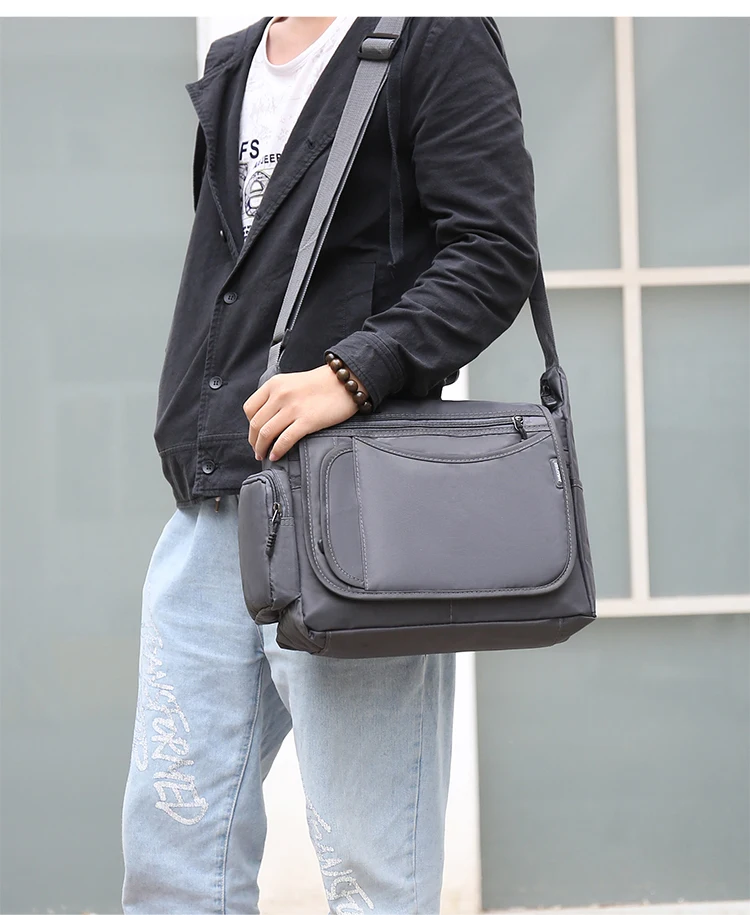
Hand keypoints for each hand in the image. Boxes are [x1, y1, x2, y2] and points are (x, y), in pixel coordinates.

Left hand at [243, 364, 368, 461]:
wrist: (345, 382)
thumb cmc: (322, 383)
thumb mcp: (292, 381)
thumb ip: (277, 395)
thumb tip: (266, 417)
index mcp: (274, 384)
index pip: (250, 408)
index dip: (250, 425)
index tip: (254, 434)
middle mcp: (280, 395)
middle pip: (256, 424)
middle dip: (254, 441)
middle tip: (257, 449)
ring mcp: (293, 408)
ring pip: (266, 433)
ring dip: (261, 448)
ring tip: (263, 455)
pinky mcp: (307, 421)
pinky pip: (285, 440)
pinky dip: (277, 451)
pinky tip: (276, 455)